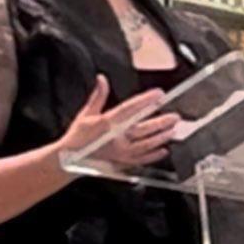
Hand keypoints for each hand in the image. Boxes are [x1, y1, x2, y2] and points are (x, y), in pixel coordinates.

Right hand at [58, 75, 179, 166]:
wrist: (69, 160)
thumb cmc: (77, 138)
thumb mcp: (86, 114)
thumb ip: (97, 96)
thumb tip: (102, 79)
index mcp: (108, 123)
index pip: (131, 108)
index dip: (146, 100)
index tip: (158, 94)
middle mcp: (116, 138)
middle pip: (143, 128)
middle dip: (161, 122)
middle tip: (174, 117)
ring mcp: (120, 152)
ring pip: (145, 144)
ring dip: (161, 138)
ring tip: (172, 131)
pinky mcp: (121, 163)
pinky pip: (141, 160)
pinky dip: (153, 156)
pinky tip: (163, 151)